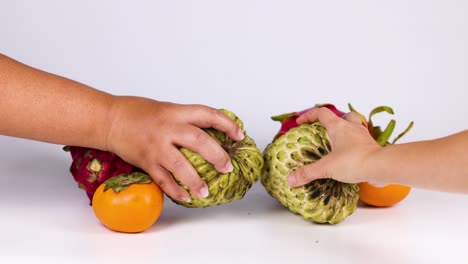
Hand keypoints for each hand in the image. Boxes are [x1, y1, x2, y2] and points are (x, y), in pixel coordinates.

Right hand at [105, 96, 243, 201]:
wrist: (108, 119)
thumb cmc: (137, 112)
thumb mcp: (166, 109)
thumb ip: (185, 120)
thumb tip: (209, 132)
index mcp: (175, 112)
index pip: (207, 114)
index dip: (227, 124)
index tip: (239, 135)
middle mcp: (167, 128)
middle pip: (198, 141)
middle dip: (217, 155)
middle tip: (227, 167)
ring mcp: (156, 146)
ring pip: (180, 165)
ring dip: (196, 180)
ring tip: (206, 191)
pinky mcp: (145, 161)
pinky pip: (162, 179)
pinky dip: (175, 190)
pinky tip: (185, 197)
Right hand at [287, 107, 382, 186]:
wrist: (381, 167)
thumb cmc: (354, 161)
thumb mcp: (326, 167)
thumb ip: (308, 173)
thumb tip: (291, 179)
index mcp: (339, 126)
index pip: (321, 113)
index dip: (309, 115)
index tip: (300, 122)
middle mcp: (352, 128)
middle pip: (343, 116)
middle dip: (334, 121)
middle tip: (325, 131)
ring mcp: (363, 137)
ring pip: (355, 127)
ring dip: (346, 132)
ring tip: (337, 144)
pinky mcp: (370, 148)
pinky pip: (361, 142)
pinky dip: (354, 146)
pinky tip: (348, 157)